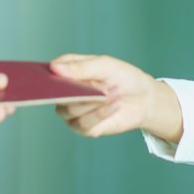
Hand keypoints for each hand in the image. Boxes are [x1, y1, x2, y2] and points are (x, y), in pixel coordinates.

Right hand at [48, 54, 183, 143]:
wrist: (144, 99)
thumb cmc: (123, 78)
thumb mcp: (105, 65)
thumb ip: (81, 67)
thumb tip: (54, 68)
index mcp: (68, 73)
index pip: (50, 72)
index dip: (48, 75)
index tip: (55, 75)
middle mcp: (66, 94)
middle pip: (56, 95)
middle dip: (76, 91)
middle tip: (97, 86)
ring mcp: (74, 112)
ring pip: (69, 110)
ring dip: (93, 102)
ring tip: (114, 93)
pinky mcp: (85, 128)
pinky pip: (84, 124)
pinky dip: (101, 113)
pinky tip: (114, 105)